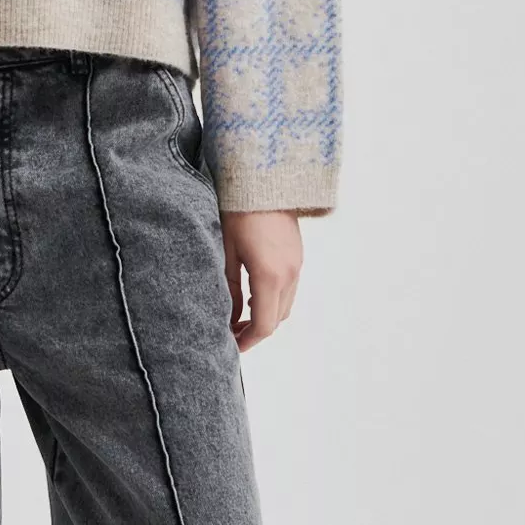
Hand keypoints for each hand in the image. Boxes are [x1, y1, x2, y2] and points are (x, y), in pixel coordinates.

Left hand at [220, 208, 304, 351]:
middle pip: (277, 319)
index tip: (231, 346)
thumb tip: (231, 318)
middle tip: (232, 332)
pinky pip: (289, 288)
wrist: (265, 179)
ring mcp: (297, 265)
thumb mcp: (226, 252)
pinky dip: (274, 299)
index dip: (248, 341)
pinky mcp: (297, 256)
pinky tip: (254, 293)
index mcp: (269, 276)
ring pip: (285, 305)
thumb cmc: (239, 211)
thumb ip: (230, 289)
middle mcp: (289, 274)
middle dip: (256, 331)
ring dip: (266, 315)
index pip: (264, 325)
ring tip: (241, 315)